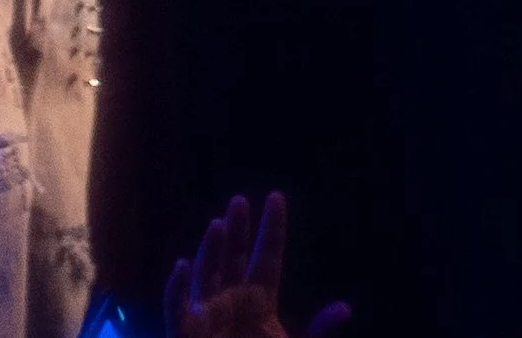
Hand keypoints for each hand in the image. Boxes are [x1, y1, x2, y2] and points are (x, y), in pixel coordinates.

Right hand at [165, 191, 348, 337]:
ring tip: (218, 224)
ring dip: (210, 250)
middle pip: (234, 257)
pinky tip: (182, 266)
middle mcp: (232, 301)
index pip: (267, 257)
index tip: (276, 197)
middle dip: (236, 230)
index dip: (271, 229)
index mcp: (261, 301)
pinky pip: (176, 308)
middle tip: (240, 202)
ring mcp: (208, 315)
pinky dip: (176, 288)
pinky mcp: (187, 334)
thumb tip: (345, 307)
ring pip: (207, 274)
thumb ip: (319, 331)